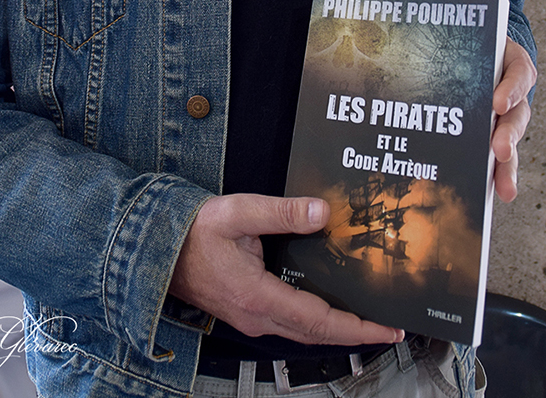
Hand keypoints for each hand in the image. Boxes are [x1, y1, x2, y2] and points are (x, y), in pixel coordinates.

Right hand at [169, 193, 403, 345]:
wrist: (156, 249)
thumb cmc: (193, 231)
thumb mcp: (239, 212)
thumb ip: (282, 213)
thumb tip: (323, 212)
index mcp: (259, 296)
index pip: (321, 320)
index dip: (359, 326)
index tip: (388, 327)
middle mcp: (257, 317)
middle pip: (317, 334)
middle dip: (356, 332)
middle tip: (388, 326)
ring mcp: (251, 318)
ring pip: (303, 333)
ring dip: (337, 329)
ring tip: (365, 318)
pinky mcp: (246, 312)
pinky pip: (289, 324)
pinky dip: (315, 321)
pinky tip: (326, 307)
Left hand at [429, 0, 536, 201]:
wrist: (462, 48)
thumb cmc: (462, 31)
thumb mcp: (458, 9)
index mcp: (507, 58)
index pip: (518, 71)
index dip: (511, 86)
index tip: (498, 100)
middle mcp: (510, 90)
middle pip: (517, 114)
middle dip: (509, 132)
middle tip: (497, 148)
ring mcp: (501, 116)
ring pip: (510, 140)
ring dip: (508, 163)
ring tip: (501, 185)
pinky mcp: (487, 135)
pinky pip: (496, 158)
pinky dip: (498, 176)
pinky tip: (495, 195)